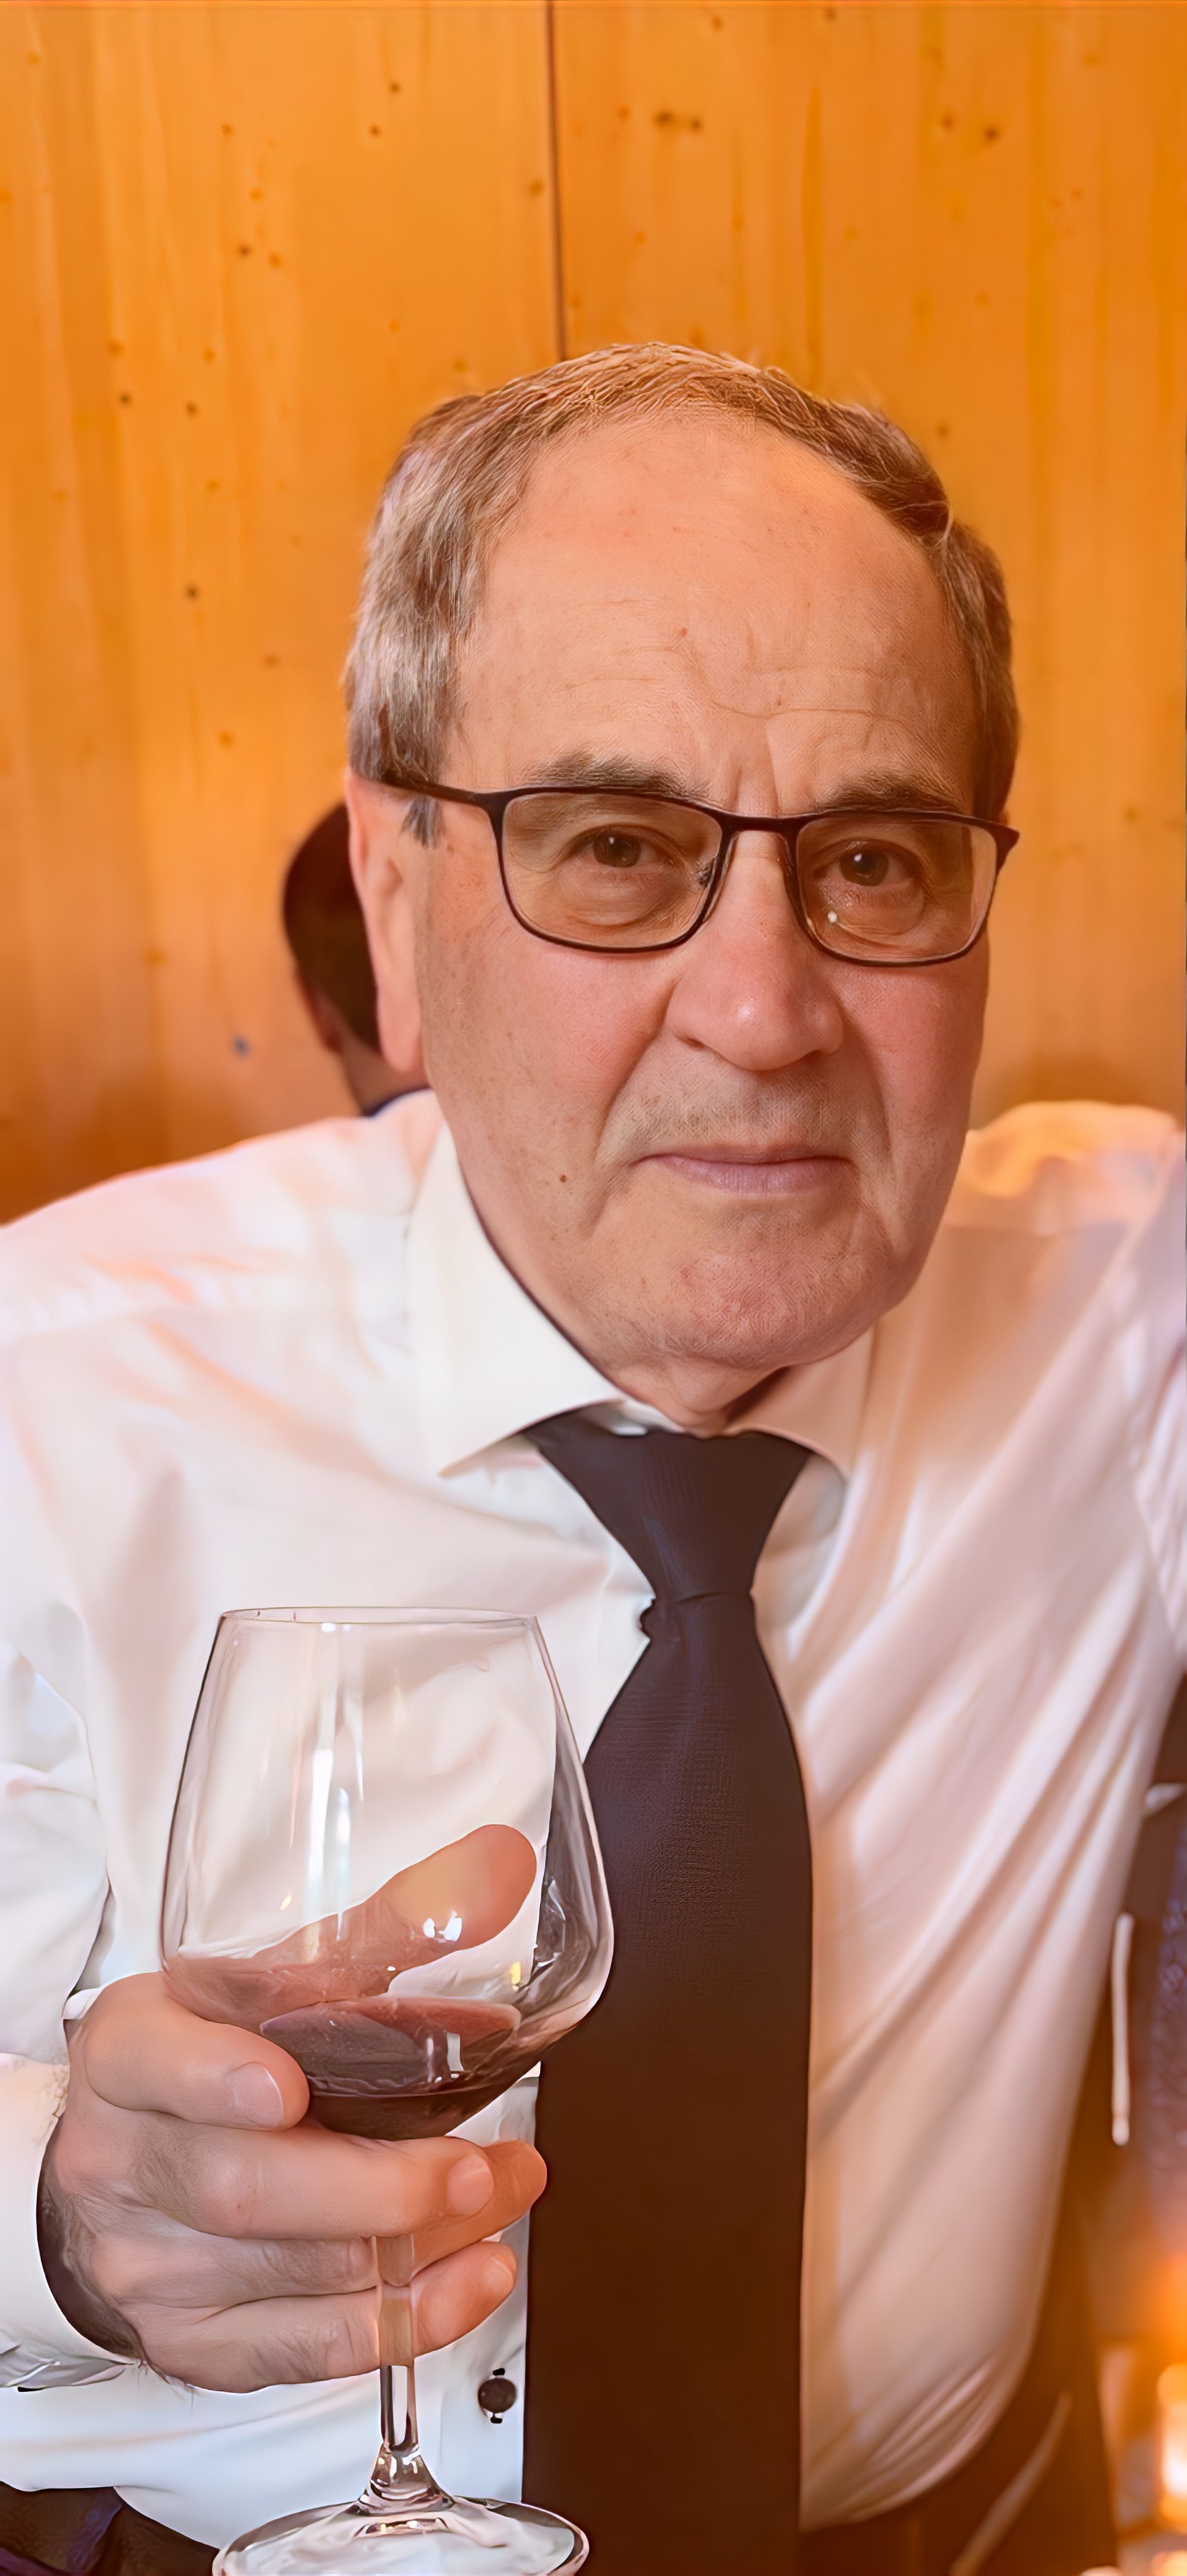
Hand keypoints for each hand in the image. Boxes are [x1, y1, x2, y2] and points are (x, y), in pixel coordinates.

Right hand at [38, 1973, 543, 2391]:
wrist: (125, 2178)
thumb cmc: (214, 2062)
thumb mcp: (269, 1986)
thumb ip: (384, 1929)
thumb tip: (501, 1864)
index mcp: (129, 2051)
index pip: (151, 2064)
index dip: (213, 2078)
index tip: (285, 2085)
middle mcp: (123, 2162)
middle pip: (243, 2187)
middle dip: (379, 2186)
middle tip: (481, 2165)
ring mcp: (150, 2268)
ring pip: (290, 2272)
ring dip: (419, 2245)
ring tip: (504, 2195)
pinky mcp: (193, 2344)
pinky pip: (303, 2349)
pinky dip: (403, 2322)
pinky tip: (475, 2277)